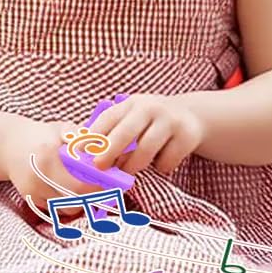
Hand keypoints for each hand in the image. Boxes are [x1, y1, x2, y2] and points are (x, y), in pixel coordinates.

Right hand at [0, 117, 96, 215]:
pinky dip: (66, 203)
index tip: (109, 183)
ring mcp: (32, 190)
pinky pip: (56, 208)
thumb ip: (83, 138)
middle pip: (74, 201)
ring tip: (87, 189)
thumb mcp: (63, 129)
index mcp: (48, 159)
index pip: (80, 186)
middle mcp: (38, 178)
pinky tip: (70, 190)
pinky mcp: (30, 198)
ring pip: (66, 208)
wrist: (9, 145)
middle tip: (102, 189)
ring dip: (80, 202)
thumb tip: (104, 151)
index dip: (97, 189)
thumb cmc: (43, 135)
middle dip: (92, 197)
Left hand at [88, 93, 205, 177]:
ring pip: (145, 151)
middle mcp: (150, 108)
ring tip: (130, 169)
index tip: (80, 154)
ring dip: (134, 166)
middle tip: (98, 168)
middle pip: (126, 133)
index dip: (93, 138)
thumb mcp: (131, 118)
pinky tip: (161, 160)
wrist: (191, 116)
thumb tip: (83, 155)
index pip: (108, 119)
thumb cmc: (150, 122)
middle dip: (109, 152)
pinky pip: (166, 161)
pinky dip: (161, 167)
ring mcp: (170, 121)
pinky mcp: (187, 136)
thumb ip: (111, 132)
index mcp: (131, 103)